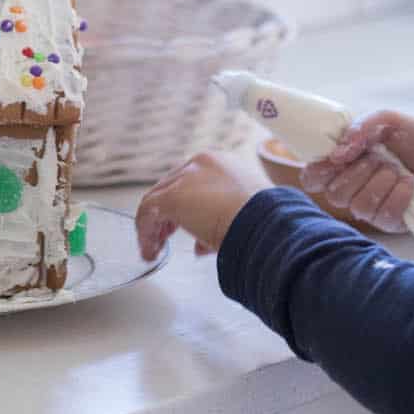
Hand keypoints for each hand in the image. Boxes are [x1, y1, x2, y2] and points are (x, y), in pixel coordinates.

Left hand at [136, 151, 267, 260]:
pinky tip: (150, 251)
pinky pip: (148, 212)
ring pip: (156, 199)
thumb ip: (218, 224)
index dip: (181, 208)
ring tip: (154, 247)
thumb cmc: (265, 221)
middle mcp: (200, 164)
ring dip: (153, 226)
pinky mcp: (173, 197)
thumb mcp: (243, 215)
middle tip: (163, 238)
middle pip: (169, 188)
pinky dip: (145, 233)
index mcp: (220, 163)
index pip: (189, 182)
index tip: (179, 228)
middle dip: (165, 217)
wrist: (267, 222)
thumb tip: (202, 244)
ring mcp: (185, 178)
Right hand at [298, 110, 413, 231]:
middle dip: (360, 172)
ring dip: (382, 183)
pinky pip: (382, 215)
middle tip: (379, 158)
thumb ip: (360, 129)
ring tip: (398, 170)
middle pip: (334, 193)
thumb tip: (338, 153)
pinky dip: (399, 196)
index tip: (338, 159)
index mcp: (344, 162)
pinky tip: (409, 185)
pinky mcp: (389, 221)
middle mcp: (352, 186)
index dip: (319, 171)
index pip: (312, 177)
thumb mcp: (388, 121)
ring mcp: (370, 206)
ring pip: (358, 205)